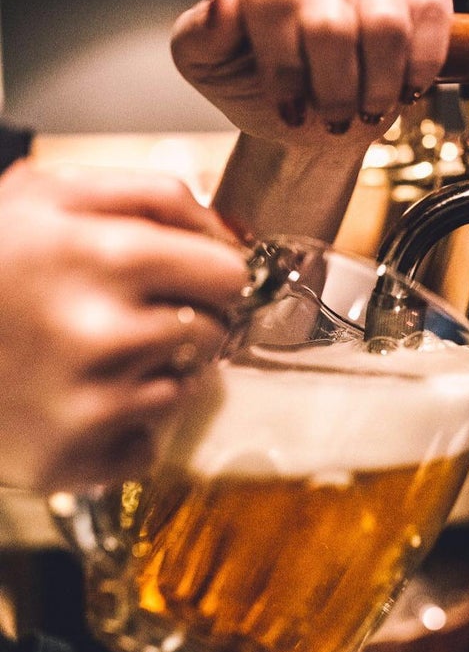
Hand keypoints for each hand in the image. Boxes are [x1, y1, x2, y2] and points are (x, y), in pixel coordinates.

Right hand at [0, 161, 248, 491]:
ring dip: (152, 374)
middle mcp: (102, 332)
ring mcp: (86, 404)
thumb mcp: (49, 193)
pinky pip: (147, 445)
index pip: (229, 276)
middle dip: (184, 321)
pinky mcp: (69, 459)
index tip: (195, 279)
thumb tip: (235, 237)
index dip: (215, 275)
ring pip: (184, 390)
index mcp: (105, 254)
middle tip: (129, 315)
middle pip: (212, 334)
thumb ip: (154, 196)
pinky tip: (74, 400)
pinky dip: (122, 429)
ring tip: (89, 356)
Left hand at [171, 0, 452, 147]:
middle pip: (329, 19)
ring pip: (384, 21)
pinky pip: (430, 10)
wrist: (312, 107)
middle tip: (333, 116)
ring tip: (368, 106)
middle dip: (333, 88)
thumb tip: (223, 5)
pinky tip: (405, 86)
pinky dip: (420, 62)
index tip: (289, 105)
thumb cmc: (257, 83)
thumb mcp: (209, 68)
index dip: (284, 63)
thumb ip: (202, 37)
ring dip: (377, 83)